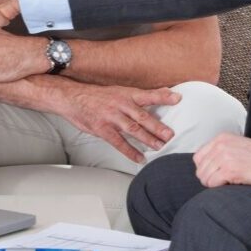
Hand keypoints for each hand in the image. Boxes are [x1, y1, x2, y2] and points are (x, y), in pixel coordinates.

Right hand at [55, 81, 181, 163]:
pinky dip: (130, 151)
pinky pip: (119, 142)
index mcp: (125, 94)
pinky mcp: (102, 129)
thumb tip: (156, 100)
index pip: (147, 95)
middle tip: (170, 135)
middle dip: (158, 126)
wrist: (72, 98)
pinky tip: (139, 158)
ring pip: (133, 130)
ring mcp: (111, 117)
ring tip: (159, 147)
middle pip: (142, 116)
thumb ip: (135, 98)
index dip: (162, 96)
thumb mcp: (117, 92)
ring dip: (147, 140)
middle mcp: (120, 104)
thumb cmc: (97, 96)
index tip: (177, 98)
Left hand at [192, 132, 250, 187]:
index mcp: (221, 138)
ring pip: (204, 178)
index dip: (206, 170)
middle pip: (200, 170)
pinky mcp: (231, 170)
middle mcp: (220, 145)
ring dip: (215, 185)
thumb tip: (206, 168)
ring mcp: (224, 157)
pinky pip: (212, 183)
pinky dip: (219, 188)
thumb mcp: (237, 147)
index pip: (198, 158)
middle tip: (225, 182)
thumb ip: (221, 152)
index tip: (217, 174)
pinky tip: (233, 184)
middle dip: (209, 179)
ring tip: (230, 183)